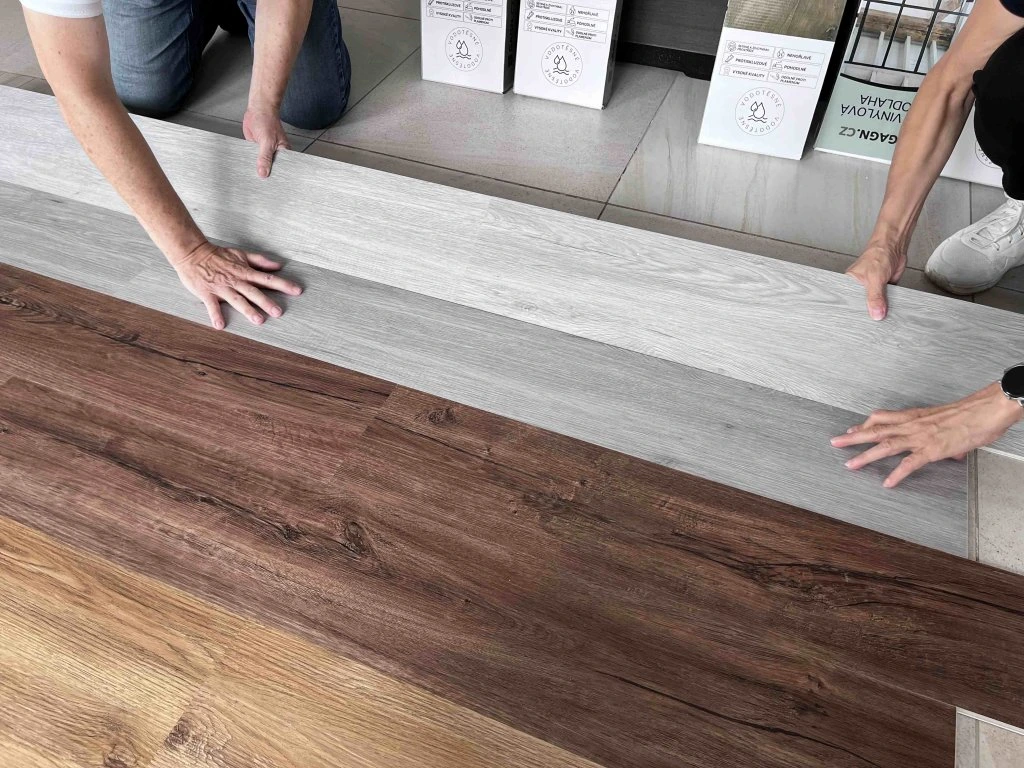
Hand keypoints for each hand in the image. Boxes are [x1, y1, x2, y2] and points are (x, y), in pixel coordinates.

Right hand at [170, 241, 302, 328]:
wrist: (192, 253)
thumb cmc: (217, 255)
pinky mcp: (207, 293)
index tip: (297, 291)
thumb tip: (278, 265)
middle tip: (279, 312)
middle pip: (254, 292)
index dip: (283, 284)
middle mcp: (235, 280)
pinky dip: (215, 315)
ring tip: (259, 321)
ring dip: (248, 310)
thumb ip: (260, 261)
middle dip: (267, 302)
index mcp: (245, 272)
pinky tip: (220, 326)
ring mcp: (221, 287)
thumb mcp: (241, 254)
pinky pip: (212, 306)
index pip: (267, 278)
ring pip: (237, 299)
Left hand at [243, 107, 289, 177]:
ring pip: (261, 165)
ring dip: (256, 169)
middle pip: (271, 169)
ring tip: (253, 179)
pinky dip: (250, 162)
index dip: (276, 177)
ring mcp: (264, 152)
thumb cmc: (267, 120)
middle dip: (266, 174)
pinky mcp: (255, 150)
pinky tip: (247, 168)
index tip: (271, 185)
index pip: (282, 169)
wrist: (257, 109)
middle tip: (261, 184)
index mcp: (283, 153)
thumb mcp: (267, 141)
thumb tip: (263, 173)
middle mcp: (275, 154)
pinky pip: (253, 159)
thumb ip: (265, 158)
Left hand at [831, 383, 1022, 487]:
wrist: (986, 410)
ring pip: (885, 446)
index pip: (883, 418)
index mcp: (916, 416)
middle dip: (853, 437)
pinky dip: (897, 474)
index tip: (852, 428)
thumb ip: (945, 436)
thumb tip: (952, 451)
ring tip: (850, 465)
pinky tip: (887, 483)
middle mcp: (913, 425)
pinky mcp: (932, 450)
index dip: (865, 424)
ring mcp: (920, 437)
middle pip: (876, 430)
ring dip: (865, 456)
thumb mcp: (950, 422)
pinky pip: (910, 464)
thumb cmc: (972, 413)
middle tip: (835, 442)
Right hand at [846, 241, 906, 320]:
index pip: (848, 302)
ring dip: (879, 309)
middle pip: (861, 306)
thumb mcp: (874, 279)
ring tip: (880, 319)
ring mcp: (872, 289)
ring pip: (874, 305)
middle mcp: (859, 287)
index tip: (855, 323)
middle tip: (870, 324)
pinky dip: (888, 305)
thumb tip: (876, 314)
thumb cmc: (878, 255)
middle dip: (867, 313)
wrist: (895, 246)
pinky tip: (889, 311)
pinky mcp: (884, 290)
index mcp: (849, 284)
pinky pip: (885, 302)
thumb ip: (875, 297)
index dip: (852, 313)